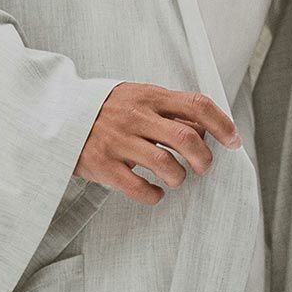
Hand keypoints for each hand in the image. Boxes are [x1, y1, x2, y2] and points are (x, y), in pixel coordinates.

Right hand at [75, 83, 241, 204]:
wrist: (58, 116)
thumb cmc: (107, 110)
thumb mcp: (138, 98)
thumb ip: (170, 111)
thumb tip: (209, 131)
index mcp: (149, 96)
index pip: (197, 105)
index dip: (222, 124)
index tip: (234, 142)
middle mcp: (135, 116)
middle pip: (187, 139)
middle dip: (204, 160)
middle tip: (203, 168)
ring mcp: (118, 141)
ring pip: (167, 165)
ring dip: (179, 178)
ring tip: (174, 179)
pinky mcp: (103, 165)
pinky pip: (140, 188)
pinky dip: (154, 195)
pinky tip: (154, 192)